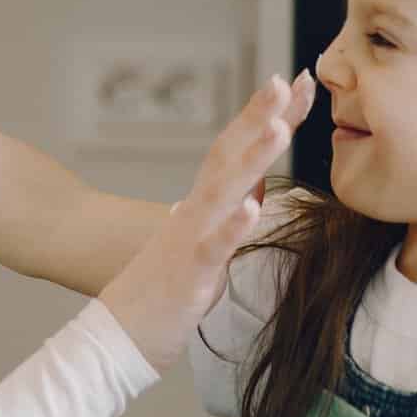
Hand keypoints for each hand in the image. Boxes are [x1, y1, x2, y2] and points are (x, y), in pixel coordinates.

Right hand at [98, 71, 316, 368]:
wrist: (117, 337)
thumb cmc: (162, 293)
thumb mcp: (204, 247)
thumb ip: (228, 215)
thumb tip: (256, 189)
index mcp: (203, 206)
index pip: (238, 149)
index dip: (267, 115)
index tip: (299, 84)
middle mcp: (196, 213)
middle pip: (230, 154)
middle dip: (262, 116)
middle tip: (291, 79)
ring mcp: (189, 241)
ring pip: (224, 192)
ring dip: (253, 157)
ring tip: (281, 126)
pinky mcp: (187, 276)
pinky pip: (211, 248)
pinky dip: (232, 226)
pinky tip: (252, 207)